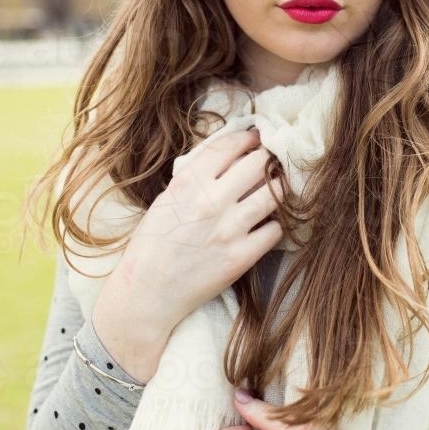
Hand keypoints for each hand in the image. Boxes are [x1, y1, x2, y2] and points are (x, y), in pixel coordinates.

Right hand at [92, 130, 282, 379]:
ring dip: (280, 187)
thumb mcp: (166, 199)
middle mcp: (211, 201)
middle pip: (258, 163)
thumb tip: (229, 157)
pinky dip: (275, 224)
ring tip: (278, 187)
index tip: (256, 138)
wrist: (148, 292)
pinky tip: (266, 224)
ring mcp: (229, 229)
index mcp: (189, 183)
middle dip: (268, 158)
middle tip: (272, 161)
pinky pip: (275, 229)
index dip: (248, 137)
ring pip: (274, 194)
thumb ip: (195, 178)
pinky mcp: (242, 257)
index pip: (229, 145)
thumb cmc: (153, 244)